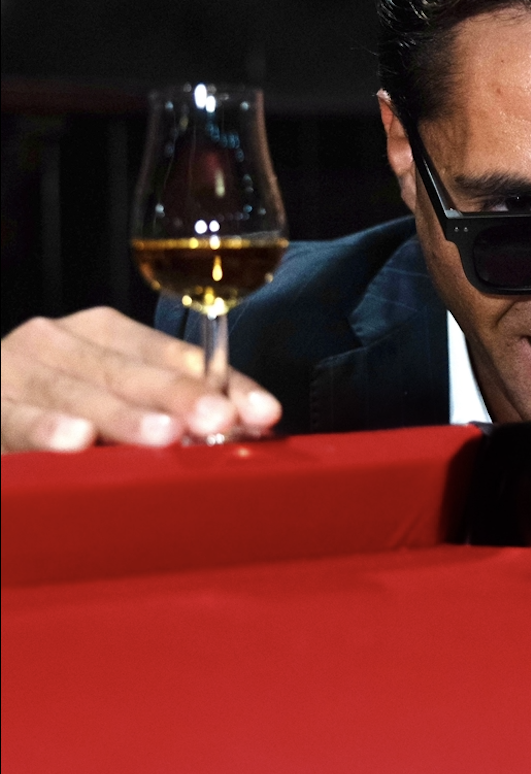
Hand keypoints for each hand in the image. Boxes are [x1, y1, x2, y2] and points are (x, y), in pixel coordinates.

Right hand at [1, 307, 280, 453]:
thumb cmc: (52, 408)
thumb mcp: (113, 404)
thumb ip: (171, 411)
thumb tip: (245, 428)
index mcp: (104, 333)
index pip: (176, 355)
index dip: (222, 384)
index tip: (263, 412)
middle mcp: (62, 340)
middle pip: (132, 370)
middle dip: (181, 397)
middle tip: (218, 420)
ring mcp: (21, 368)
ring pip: (81, 392)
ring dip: (125, 415)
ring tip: (163, 435)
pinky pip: (20, 416)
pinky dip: (48, 428)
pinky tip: (77, 440)